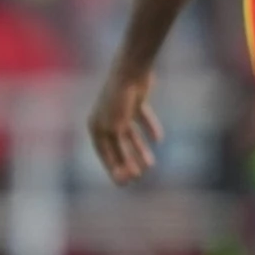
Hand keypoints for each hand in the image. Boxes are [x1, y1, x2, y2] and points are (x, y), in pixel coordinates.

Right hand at [89, 67, 160, 185]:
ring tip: (151, 164)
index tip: (124, 183)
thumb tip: (123, 171)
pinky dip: (150, 128)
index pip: (104, 153)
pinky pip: (142, 119)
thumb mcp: (115, 129)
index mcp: (96, 126)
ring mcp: (121, 110)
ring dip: (140, 149)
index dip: (114, 169)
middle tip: (138, 177)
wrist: (130, 70)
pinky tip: (158, 139)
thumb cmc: (118, 100)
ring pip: (131, 135)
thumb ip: (119, 150)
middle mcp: (106, 119)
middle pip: (118, 146)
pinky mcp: (135, 101)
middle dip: (128, 162)